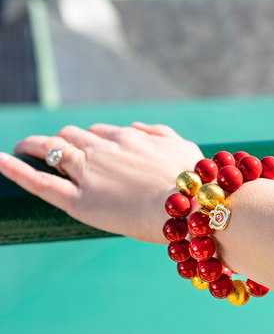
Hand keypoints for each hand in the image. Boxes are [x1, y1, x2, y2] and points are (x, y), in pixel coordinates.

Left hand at [0, 122, 202, 243]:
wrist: (192, 206)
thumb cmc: (194, 182)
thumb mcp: (183, 146)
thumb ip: (159, 132)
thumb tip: (136, 126)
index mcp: (128, 137)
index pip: (98, 131)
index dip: (87, 138)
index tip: (83, 146)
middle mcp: (104, 148)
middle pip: (72, 135)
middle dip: (61, 139)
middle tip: (52, 148)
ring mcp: (89, 172)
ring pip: (53, 150)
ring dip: (35, 145)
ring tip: (22, 147)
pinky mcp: (79, 200)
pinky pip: (40, 181)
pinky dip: (16, 169)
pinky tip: (1, 159)